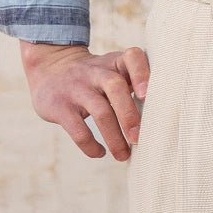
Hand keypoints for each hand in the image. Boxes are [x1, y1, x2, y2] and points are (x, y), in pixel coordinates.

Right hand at [19, 41, 150, 160]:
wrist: (50, 70)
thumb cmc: (95, 77)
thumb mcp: (112, 70)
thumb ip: (134, 83)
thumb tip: (162, 115)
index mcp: (115, 61)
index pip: (132, 57)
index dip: (142, 74)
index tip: (147, 96)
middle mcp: (97, 71)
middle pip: (116, 87)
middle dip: (130, 115)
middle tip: (139, 139)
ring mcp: (77, 88)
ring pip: (100, 111)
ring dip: (114, 137)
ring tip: (124, 155)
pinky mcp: (60, 106)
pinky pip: (77, 129)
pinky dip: (90, 145)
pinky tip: (100, 153)